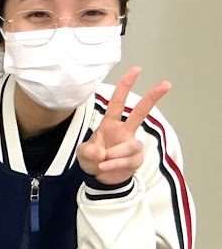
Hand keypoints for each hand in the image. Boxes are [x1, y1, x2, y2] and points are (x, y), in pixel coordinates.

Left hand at [76, 66, 170, 185]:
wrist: (99, 179)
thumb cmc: (93, 159)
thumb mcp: (83, 154)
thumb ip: (88, 151)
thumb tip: (101, 152)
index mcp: (110, 124)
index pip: (118, 103)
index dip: (125, 86)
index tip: (136, 70)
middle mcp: (124, 131)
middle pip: (140, 112)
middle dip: (152, 97)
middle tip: (166, 84)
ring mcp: (131, 145)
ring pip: (130, 145)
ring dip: (115, 154)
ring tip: (102, 161)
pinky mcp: (136, 159)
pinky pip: (128, 160)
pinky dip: (114, 164)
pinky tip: (104, 167)